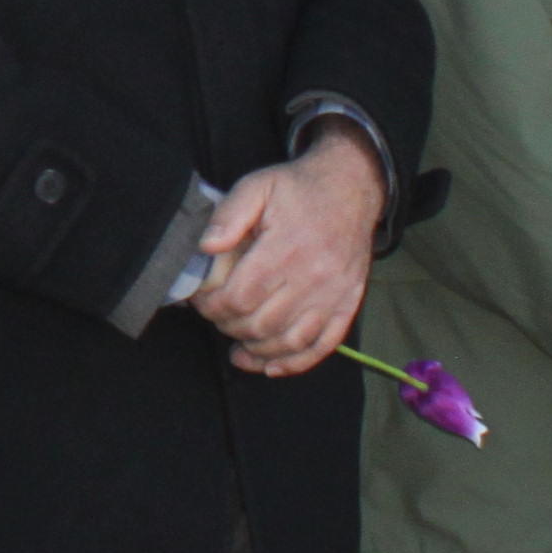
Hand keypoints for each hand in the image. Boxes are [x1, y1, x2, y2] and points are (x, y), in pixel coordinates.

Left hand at [191, 128, 384, 376]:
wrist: (351, 188)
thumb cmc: (299, 189)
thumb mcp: (258, 186)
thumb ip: (229, 215)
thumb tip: (206, 247)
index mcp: (285, 249)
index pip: (239, 296)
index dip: (212, 306)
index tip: (200, 301)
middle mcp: (312, 278)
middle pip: (260, 323)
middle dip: (229, 327)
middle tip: (216, 317)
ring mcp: (332, 295)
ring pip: (288, 341)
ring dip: (257, 350)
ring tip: (237, 346)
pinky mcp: (347, 305)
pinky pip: (322, 346)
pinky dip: (295, 363)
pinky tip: (271, 366)